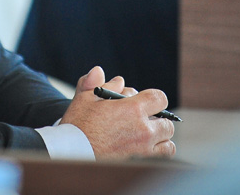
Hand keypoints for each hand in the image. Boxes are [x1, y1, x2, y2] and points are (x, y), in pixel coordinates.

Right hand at [61, 66, 176, 159]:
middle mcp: (143, 128)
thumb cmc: (77, 125)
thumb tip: (109, 76)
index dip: (154, 99)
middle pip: (165, 121)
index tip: (146, 102)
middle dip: (156, 119)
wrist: (71, 153)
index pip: (160, 98)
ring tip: (145, 136)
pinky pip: (164, 155)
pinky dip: (160, 151)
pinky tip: (148, 148)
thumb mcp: (85, 98)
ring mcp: (144, 148)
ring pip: (168, 140)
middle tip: (141, 121)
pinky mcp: (141, 162)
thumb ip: (98, 83)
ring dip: (160, 136)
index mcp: (132, 109)